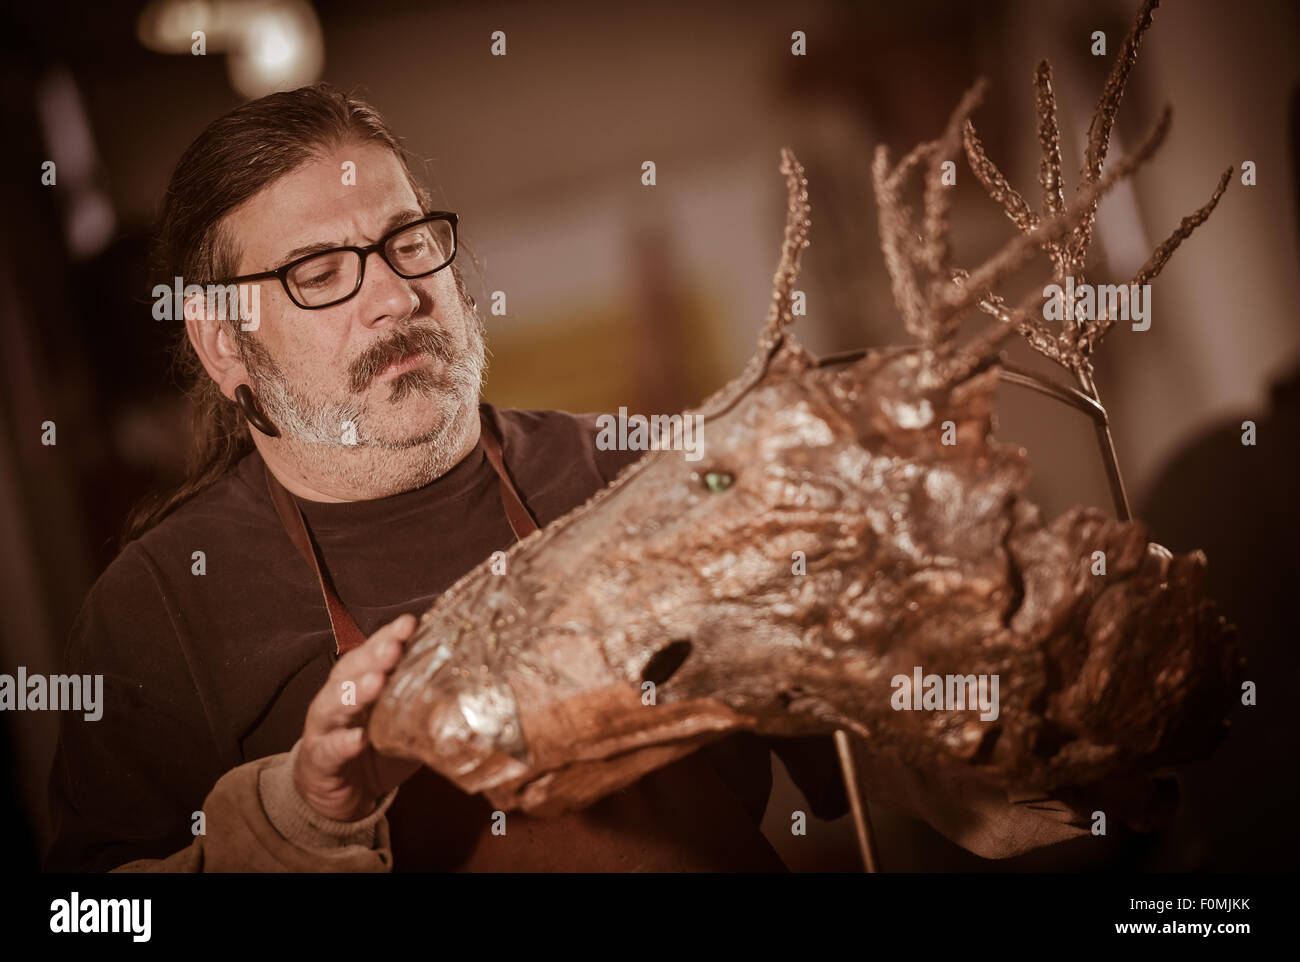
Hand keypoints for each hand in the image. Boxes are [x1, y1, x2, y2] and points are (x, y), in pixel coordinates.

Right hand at [294, 613, 421, 821]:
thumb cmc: (376, 752)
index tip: (409, 622)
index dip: (387, 637)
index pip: (372, 654)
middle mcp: (337, 699)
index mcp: (359, 683)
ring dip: (356, 691)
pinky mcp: (319, 761)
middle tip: (394, 647)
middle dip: (373, 656)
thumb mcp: (405, 726)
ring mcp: (324, 729)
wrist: (342, 796)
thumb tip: (467, 694)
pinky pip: (329, 750)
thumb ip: (426, 708)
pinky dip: (342, 743)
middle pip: (351, 671)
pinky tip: (358, 739)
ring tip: (376, 682)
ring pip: (334, 704)